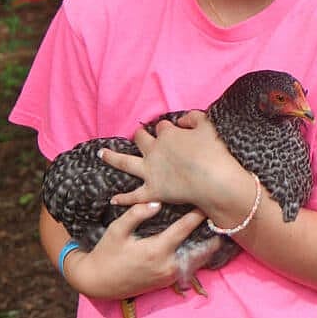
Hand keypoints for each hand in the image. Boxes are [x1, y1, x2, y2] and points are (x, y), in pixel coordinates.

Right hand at [69, 203, 214, 298]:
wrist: (97, 282)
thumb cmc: (106, 253)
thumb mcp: (116, 230)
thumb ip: (136, 214)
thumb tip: (157, 202)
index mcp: (156, 250)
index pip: (184, 228)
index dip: (198, 214)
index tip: (208, 200)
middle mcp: (167, 265)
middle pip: (200, 249)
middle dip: (212, 234)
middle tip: (222, 217)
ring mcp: (168, 276)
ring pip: (197, 261)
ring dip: (208, 247)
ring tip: (219, 230)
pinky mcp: (167, 282)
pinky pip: (189, 268)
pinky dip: (199, 257)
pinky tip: (204, 245)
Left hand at [100, 111, 242, 208]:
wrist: (214, 180)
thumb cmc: (214, 152)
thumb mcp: (208, 126)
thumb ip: (193, 118)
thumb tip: (181, 120)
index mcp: (167, 134)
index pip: (162, 126)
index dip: (167, 128)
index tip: (172, 130)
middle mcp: (154, 150)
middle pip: (140, 139)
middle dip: (139, 135)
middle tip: (138, 135)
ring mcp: (150, 171)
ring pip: (124, 162)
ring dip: (112, 157)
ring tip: (101, 154)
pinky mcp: (152, 191)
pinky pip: (133, 195)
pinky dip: (123, 198)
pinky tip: (113, 199)